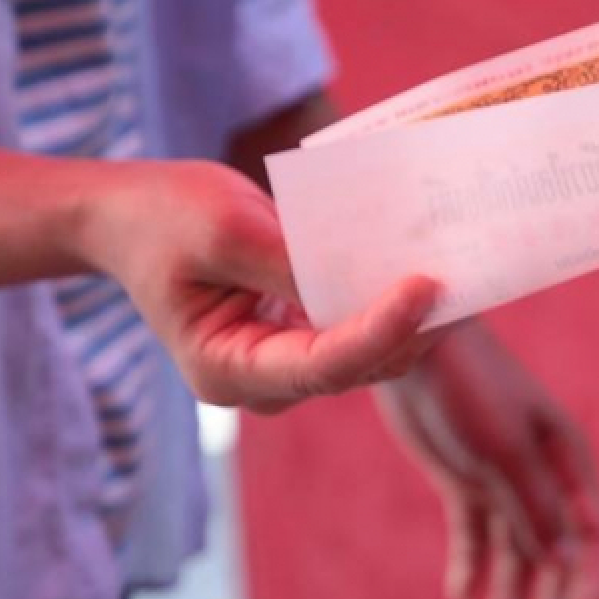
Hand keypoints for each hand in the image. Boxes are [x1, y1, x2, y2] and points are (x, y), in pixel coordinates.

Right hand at [78, 160, 439, 412]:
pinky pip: (365, 330)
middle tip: (467, 275)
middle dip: (413, 326)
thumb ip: (288, 262)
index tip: (425, 287)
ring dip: (417, 319)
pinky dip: (397, 304)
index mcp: (227, 369)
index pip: (323, 364)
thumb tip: (365, 281)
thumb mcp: (224, 226)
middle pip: (359, 367)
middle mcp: (263, 382)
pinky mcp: (307, 338)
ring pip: (373, 356)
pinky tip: (434, 269)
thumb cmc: (165, 217)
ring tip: (465, 271)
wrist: (132, 216)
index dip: (381, 330)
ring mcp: (288, 365)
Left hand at [375, 321, 598, 598]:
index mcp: (568, 462)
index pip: (593, 533)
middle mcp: (543, 475)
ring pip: (515, 549)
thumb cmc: (468, 387)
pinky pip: (474, 534)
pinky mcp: (464, 479)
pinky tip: (459, 598)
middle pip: (556, 551)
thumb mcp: (502, 452)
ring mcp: (503, 479)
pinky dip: (470, 566)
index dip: (591, 579)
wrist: (414, 342)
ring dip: (509, 593)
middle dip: (549, 598)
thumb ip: (534, 507)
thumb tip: (563, 564)